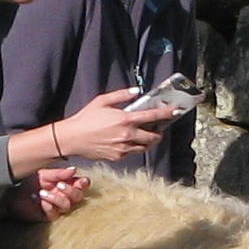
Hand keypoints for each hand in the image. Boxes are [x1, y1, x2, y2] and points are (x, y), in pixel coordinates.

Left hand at [25, 167, 88, 220]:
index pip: (81, 185)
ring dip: (56, 198)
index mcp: (65, 184)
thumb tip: (74, 169)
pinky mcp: (48, 215)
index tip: (80, 181)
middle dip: (71, 191)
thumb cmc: (29, 182)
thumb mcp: (44, 174)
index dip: (83, 184)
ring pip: (67, 205)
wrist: (13, 193)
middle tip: (59, 185)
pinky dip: (49, 207)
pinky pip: (54, 214)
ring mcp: (57, 206)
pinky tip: (42, 202)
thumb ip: (58, 173)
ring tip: (43, 193)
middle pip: (78, 196)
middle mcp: (64, 195)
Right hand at [52, 86, 169, 164]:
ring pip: (144, 147)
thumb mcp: (102, 101)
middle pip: (153, 137)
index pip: (152, 116)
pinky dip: (133, 147)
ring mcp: (123, 148)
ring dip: (148, 142)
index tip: (176, 111)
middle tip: (157, 130)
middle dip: (158, 133)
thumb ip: (121, 95)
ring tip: (145, 136)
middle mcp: (127, 135)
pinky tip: (127, 142)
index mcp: (125, 119)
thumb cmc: (86, 118)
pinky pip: (132, 152)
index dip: (166, 113)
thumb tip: (136, 91)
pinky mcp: (118, 157)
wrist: (72, 138)